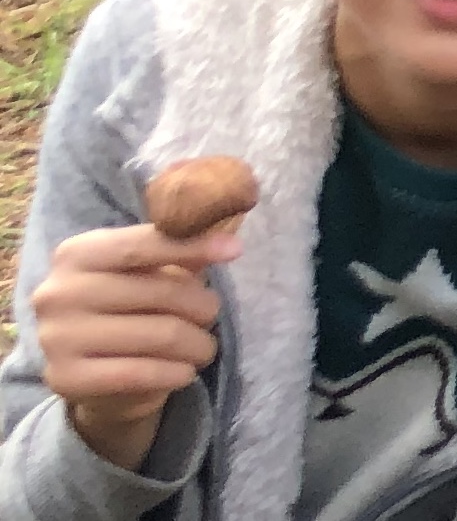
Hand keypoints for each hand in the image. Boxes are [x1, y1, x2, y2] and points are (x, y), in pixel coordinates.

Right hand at [31, 222, 236, 469]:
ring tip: (204, 347)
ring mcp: (56, 337)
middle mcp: (57, 293)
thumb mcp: (149, 272)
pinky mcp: (65, 378)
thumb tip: (227, 243)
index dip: (192, 246)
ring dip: (198, 344)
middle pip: (160, 291)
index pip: (140, 245)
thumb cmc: (130, 308)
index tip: (235, 251)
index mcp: (75, 254)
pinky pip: (142, 373)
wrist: (92, 373)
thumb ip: (180, 252)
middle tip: (212, 315)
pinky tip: (185, 371)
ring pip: (160, 335)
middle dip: (203, 306)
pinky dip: (178, 373)